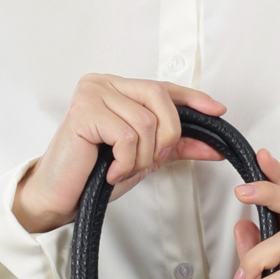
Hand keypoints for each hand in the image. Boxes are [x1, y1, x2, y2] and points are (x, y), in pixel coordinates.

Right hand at [13, 74, 225, 233]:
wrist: (61, 196)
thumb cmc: (96, 174)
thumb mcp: (145, 157)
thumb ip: (176, 146)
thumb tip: (212, 145)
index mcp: (117, 87)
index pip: (164, 87)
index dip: (193, 99)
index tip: (218, 111)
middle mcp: (104, 82)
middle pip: (159, 98)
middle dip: (168, 135)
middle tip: (152, 160)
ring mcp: (91, 93)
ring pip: (145, 122)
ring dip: (142, 157)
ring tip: (123, 169)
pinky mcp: (83, 111)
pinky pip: (127, 136)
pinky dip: (126, 162)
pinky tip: (111, 171)